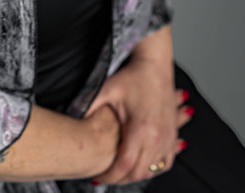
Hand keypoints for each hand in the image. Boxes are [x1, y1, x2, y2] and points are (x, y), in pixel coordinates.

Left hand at [85, 55, 192, 185]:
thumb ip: (88, 106)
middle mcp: (157, 138)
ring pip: (152, 171)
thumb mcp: (106, 89)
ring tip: (120, 172)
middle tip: (105, 176)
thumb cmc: (133, 77)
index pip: (124, 165)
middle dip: (120, 179)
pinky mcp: (173, 136)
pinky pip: (165, 163)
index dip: (109, 176)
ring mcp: (168, 138)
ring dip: (136, 175)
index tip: (98, 177)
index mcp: (141, 129)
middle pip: (138, 173)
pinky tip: (141, 164)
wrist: (155, 66)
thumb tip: (71, 118)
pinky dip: (152, 168)